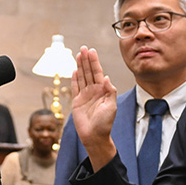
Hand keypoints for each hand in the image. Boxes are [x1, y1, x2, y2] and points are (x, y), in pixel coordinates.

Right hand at [70, 46, 118, 168]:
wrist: (95, 137)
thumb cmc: (105, 123)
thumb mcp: (112, 106)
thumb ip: (109, 91)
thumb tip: (106, 77)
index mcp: (103, 91)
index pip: (98, 72)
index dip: (94, 62)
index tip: (92, 51)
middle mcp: (94, 91)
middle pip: (89, 72)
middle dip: (86, 60)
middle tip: (83, 48)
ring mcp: (85, 95)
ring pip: (82, 77)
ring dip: (80, 66)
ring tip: (78, 55)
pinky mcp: (77, 101)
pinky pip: (75, 87)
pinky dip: (74, 79)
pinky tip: (74, 70)